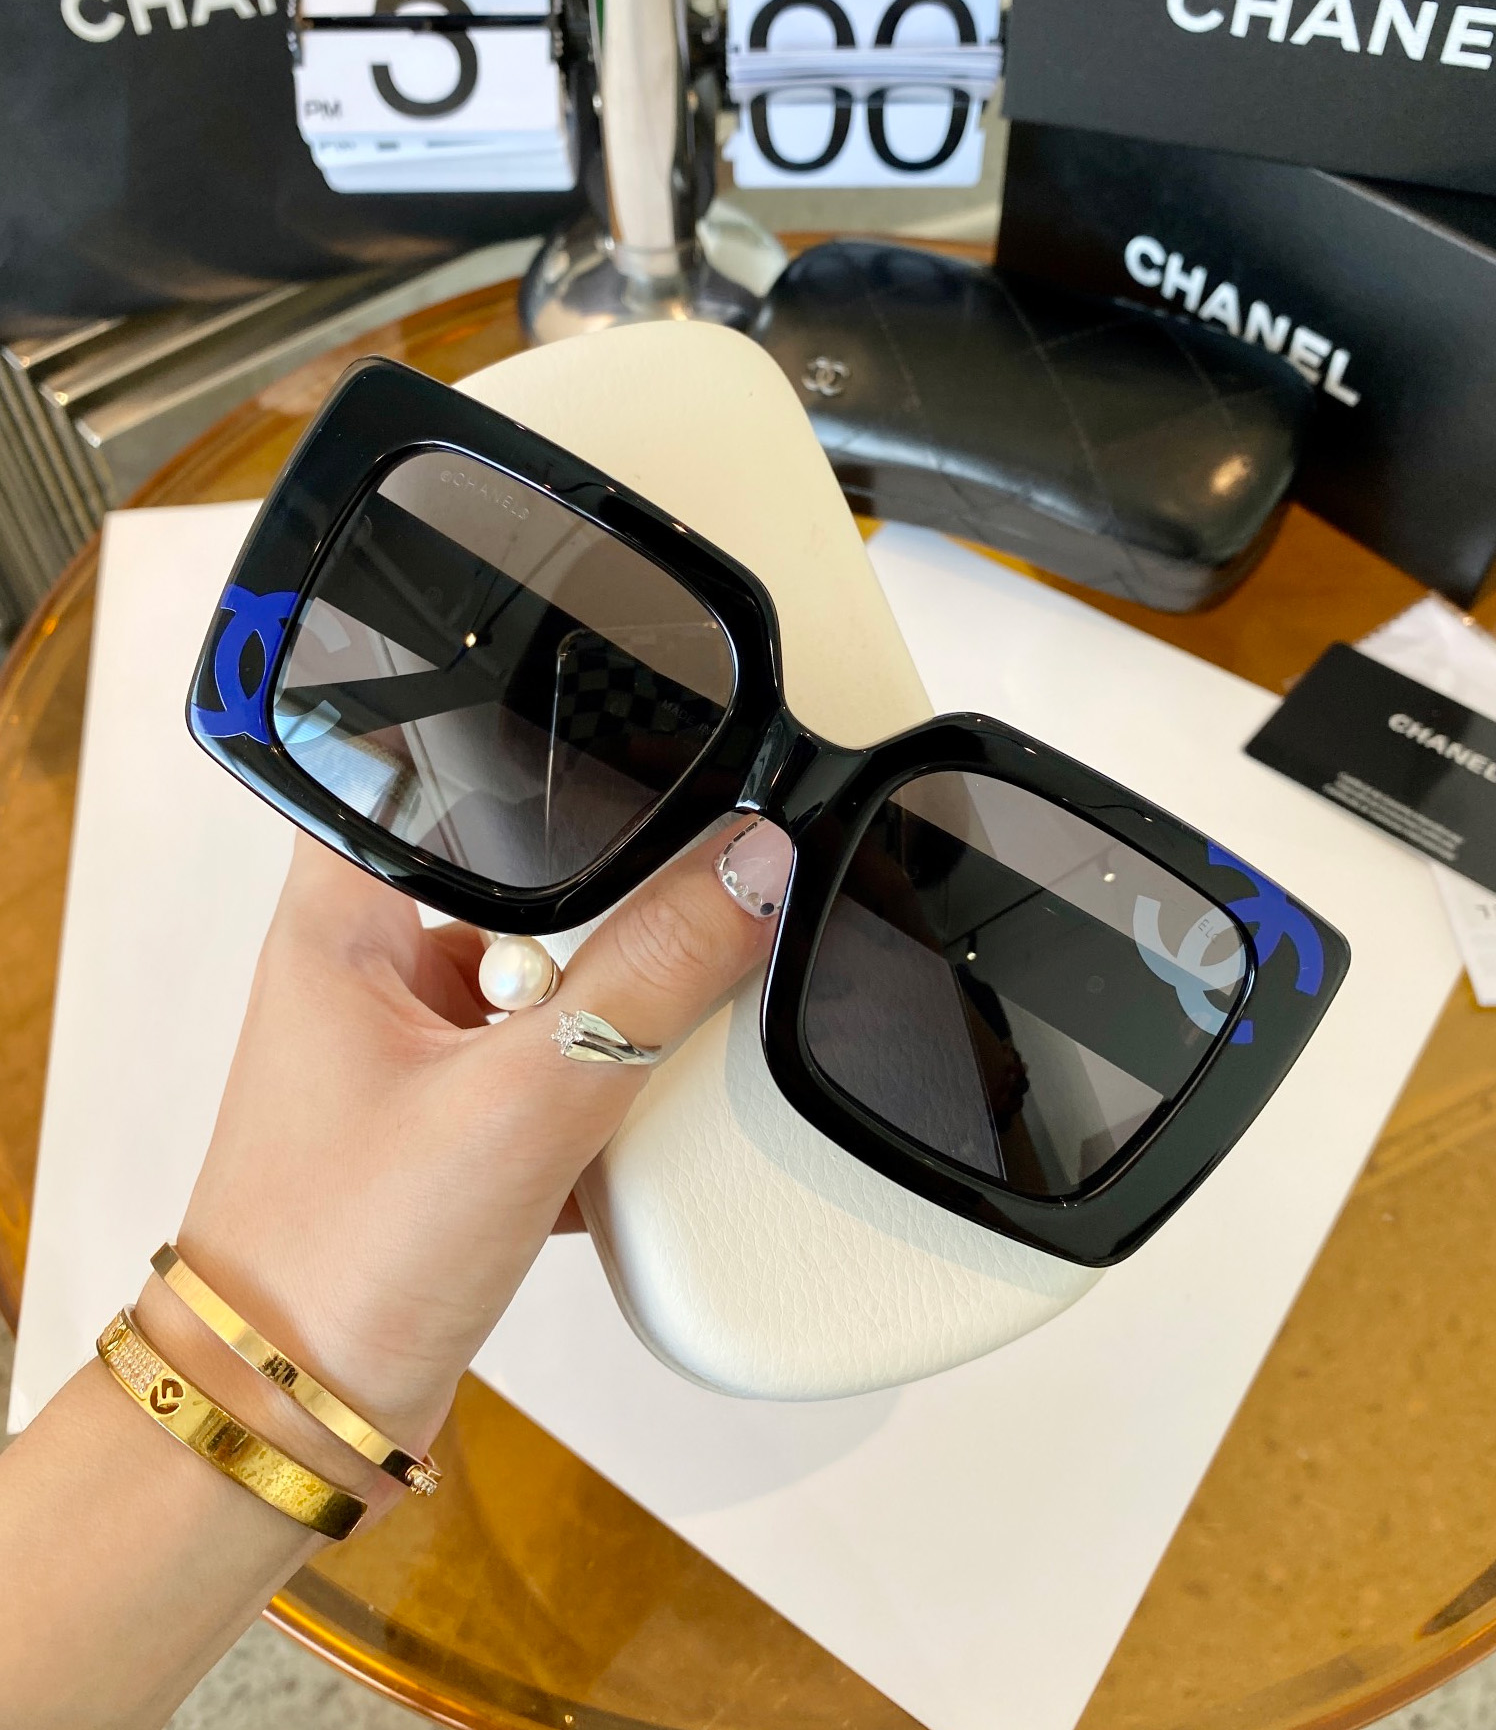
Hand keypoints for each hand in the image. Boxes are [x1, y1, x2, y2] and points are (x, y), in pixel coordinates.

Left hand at [134, 815, 790, 1507]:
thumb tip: (750, 867)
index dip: (537, 753)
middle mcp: (367, 964)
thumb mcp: (524, 1101)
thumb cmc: (341, 1262)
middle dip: (598, 920)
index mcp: (343, 916)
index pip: (435, 766)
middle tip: (621, 974)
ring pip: (546, 976)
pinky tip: (595, 1140)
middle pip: (522, 876)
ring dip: (597, 1020)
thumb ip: (647, 979)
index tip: (644, 770)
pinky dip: (590, 1090)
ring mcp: (407, 1042)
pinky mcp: (446, 1112)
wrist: (301, 1421)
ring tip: (592, 1078)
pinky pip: (548, 1057)